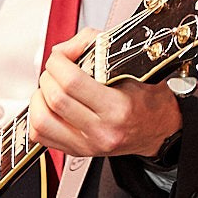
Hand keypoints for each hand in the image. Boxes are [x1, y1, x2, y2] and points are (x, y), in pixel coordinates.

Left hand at [31, 29, 183, 158]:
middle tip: (58, 69)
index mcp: (118, 109)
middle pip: (55, 98)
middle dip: (49, 75)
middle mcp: (102, 130)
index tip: (62, 55)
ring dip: (40, 97)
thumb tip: (65, 49)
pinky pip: (40, 135)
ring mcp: (88, 144)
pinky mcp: (77, 151)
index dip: (59, 61)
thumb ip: (97, 46)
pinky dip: (37, 116)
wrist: (159, 129)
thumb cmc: (148, 99)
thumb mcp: (134, 66)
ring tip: (51, 88)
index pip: (72, 82)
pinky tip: (49, 106)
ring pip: (42, 120)